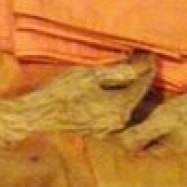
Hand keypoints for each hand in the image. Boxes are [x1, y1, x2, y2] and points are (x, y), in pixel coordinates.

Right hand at [19, 56, 156, 136]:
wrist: (37, 118)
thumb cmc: (60, 94)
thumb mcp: (90, 75)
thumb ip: (118, 71)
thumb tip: (141, 64)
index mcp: (120, 107)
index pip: (143, 84)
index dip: (147, 67)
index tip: (150, 54)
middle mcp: (119, 122)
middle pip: (137, 96)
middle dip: (139, 77)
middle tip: (139, 59)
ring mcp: (109, 129)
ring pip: (126, 104)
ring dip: (127, 88)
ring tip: (125, 71)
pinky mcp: (99, 132)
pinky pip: (115, 111)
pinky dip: (116, 98)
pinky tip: (109, 88)